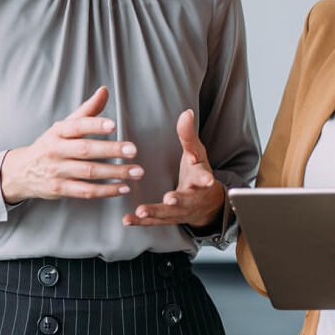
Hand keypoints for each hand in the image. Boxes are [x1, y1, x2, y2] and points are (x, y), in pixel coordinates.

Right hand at [0, 86, 141, 203]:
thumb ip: (86, 111)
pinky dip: (106, 191)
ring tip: (136, 171)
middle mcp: (56, 150)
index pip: (77, 126)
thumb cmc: (49, 146)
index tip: (113, 125)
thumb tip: (104, 90)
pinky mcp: (60, 189)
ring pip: (89, 172)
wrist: (21, 172)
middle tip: (133, 150)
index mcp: (58, 132)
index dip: (94, 124)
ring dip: (115, 172)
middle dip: (111, 150)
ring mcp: (57, 171)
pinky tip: (123, 187)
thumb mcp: (62, 127)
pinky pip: (86, 191)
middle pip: (85, 150)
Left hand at [123, 109, 223, 228]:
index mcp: (201, 179)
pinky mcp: (168, 219)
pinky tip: (127, 219)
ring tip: (141, 211)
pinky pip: (154, 222)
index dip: (205, 178)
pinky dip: (141, 222)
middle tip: (170, 199)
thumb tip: (186, 112)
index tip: (207, 179)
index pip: (204, 177)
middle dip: (179, 200)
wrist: (207, 204)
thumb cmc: (198, 173)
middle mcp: (193, 198)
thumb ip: (188, 135)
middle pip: (187, 200)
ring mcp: (180, 211)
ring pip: (169, 214)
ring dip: (155, 213)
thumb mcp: (197, 153)